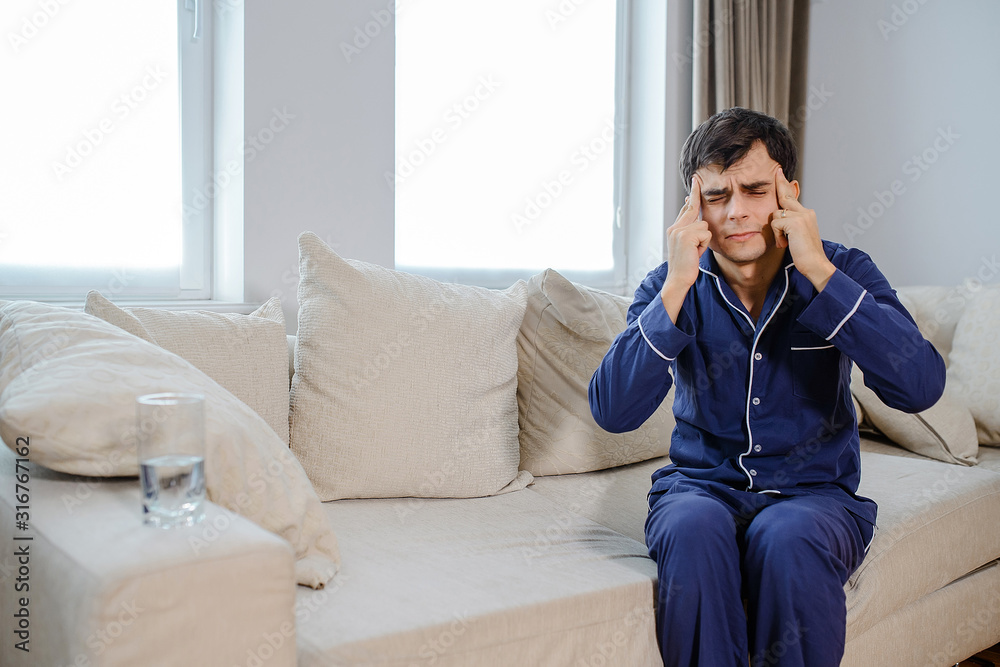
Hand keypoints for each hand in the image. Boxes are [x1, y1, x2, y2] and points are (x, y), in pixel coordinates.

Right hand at [661, 176, 712, 320]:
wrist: (678, 279)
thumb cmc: (686, 267)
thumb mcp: (689, 247)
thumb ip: (692, 233)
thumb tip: (699, 220)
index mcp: (674, 230)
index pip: (686, 209)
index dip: (692, 196)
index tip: (695, 182)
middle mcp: (675, 228)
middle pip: (693, 208)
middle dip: (696, 194)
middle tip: (696, 178)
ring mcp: (679, 231)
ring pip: (704, 225)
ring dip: (704, 240)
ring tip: (695, 252)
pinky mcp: (685, 236)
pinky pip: (705, 234)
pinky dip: (704, 245)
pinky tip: (695, 253)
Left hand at [769, 168, 835, 290]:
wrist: (815, 264)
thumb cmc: (805, 253)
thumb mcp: (796, 235)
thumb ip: (789, 224)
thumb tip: (780, 215)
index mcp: (807, 214)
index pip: (792, 198)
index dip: (785, 186)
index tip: (780, 174)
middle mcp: (806, 212)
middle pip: (786, 196)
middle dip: (780, 184)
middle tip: (776, 171)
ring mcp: (802, 216)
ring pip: (776, 215)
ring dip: (776, 231)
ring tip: (785, 242)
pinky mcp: (795, 222)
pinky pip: (775, 224)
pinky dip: (777, 236)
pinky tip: (785, 244)